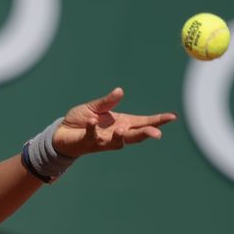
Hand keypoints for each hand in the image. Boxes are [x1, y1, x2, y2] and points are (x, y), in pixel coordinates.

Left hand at [52, 87, 176, 157]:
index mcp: (122, 123)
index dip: (158, 121)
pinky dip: (92, 130)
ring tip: (122, 130)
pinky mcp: (88, 142)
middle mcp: (116, 133)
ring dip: (121, 136)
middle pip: (135, 136)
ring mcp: (103, 140)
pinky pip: (92, 136)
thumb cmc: (81, 120)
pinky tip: (92, 122)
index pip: (143, 122)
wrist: (62, 133)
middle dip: (146, 134)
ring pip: (117, 142)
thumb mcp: (95, 107)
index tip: (172, 117)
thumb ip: (107, 101)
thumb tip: (120, 91)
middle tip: (157, 134)